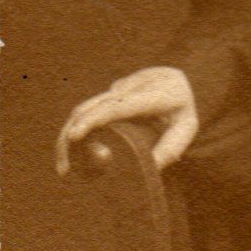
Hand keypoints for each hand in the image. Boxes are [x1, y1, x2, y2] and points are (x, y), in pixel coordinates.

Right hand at [55, 66, 199, 175]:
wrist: (178, 82)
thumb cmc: (182, 112)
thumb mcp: (186, 129)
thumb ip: (169, 148)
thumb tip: (148, 169)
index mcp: (159, 92)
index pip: (120, 105)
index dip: (94, 119)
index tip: (74, 136)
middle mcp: (136, 84)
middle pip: (96, 106)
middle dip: (73, 133)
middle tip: (64, 168)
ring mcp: (121, 84)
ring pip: (87, 105)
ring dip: (69, 133)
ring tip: (64, 167)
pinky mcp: (110, 91)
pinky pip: (88, 109)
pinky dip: (77, 129)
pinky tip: (71, 152)